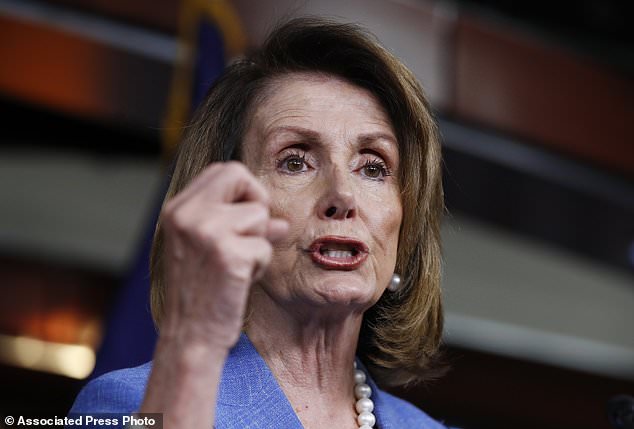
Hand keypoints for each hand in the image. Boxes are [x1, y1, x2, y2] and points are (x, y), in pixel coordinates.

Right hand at [159, 161, 287, 349]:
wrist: (191, 336)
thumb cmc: (202, 294)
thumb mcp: (212, 251)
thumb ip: (240, 226)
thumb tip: (279, 222)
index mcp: (177, 210)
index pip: (222, 170)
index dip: (244, 189)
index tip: (246, 216)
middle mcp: (186, 215)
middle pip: (238, 173)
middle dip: (256, 201)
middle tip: (252, 233)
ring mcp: (205, 232)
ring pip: (258, 214)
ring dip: (259, 242)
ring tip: (240, 266)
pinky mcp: (227, 254)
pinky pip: (265, 245)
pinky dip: (261, 264)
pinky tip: (241, 280)